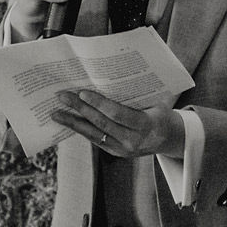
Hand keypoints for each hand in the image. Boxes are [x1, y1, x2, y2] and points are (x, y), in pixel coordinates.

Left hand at [51, 89, 182, 159]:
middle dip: (80, 109)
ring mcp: (123, 149)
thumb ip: (137, 94)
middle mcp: (133, 141)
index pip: (117, 114)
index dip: (99, 103)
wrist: (171, 138)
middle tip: (62, 96)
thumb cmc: (163, 114)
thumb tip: (112, 75)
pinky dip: (81, 130)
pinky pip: (95, 139)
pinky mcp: (116, 152)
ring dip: (73, 123)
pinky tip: (69, 121)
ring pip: (93, 135)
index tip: (82, 92)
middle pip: (101, 124)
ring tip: (56, 113)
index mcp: (146, 125)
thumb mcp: (157, 102)